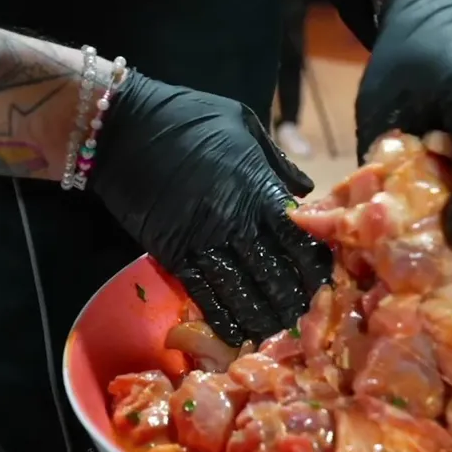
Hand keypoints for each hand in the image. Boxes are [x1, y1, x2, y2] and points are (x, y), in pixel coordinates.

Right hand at [91, 71, 332, 346]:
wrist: (123, 128)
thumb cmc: (187, 117)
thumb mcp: (244, 124)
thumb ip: (276, 161)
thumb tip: (306, 189)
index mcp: (259, 189)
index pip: (300, 240)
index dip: (316, 266)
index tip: (328, 280)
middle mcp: (236, 222)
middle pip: (277, 275)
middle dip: (295, 299)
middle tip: (309, 318)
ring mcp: (204, 241)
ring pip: (243, 293)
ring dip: (264, 317)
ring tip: (280, 334)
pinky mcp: (174, 255)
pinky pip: (205, 295)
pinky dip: (224, 318)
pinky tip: (240, 334)